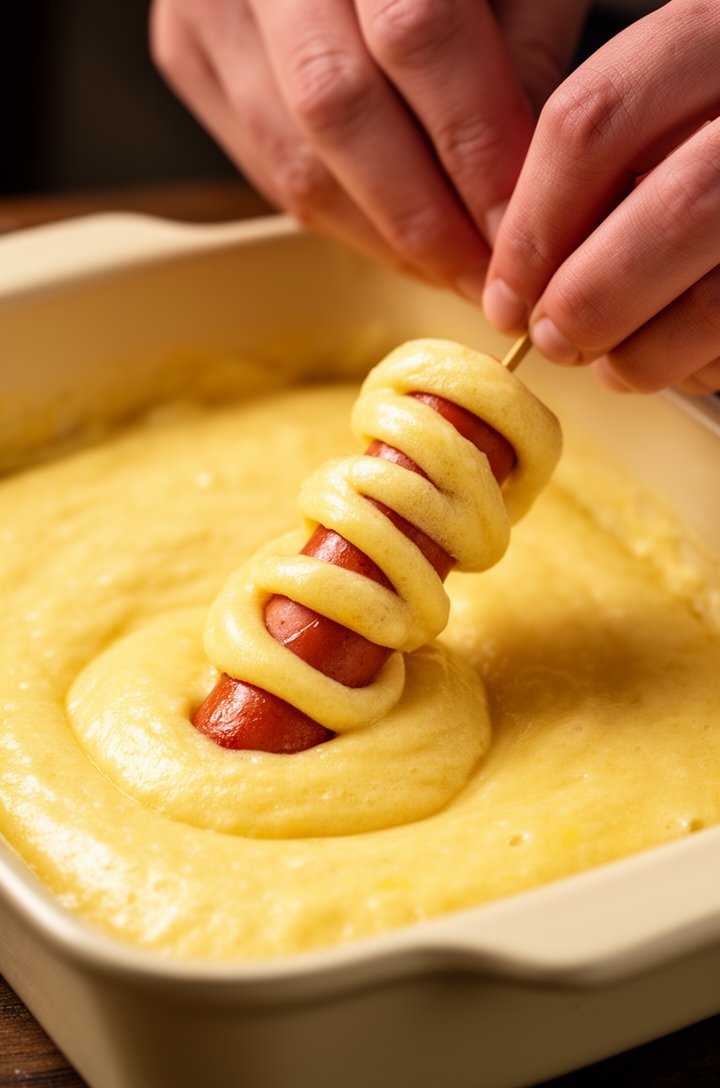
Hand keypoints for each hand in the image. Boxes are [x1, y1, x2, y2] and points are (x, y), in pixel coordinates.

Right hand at [151, 0, 586, 293]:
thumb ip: (522, 40)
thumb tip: (515, 184)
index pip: (415, 32)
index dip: (474, 144)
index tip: (520, 225)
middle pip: (338, 110)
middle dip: (423, 216)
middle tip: (483, 275)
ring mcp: (205, 4)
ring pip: (293, 158)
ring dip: (382, 235)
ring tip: (447, 268)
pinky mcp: (186, 52)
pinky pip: (267, 169)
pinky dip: (340, 217)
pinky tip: (394, 238)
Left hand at [484, 0, 719, 393]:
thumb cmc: (698, 154)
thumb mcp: (656, 121)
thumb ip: (598, 172)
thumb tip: (516, 282)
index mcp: (712, 37)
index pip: (594, 121)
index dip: (533, 228)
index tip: (507, 293)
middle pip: (678, 205)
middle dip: (591, 298)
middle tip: (555, 339)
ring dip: (643, 351)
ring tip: (613, 363)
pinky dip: (697, 365)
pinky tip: (679, 359)